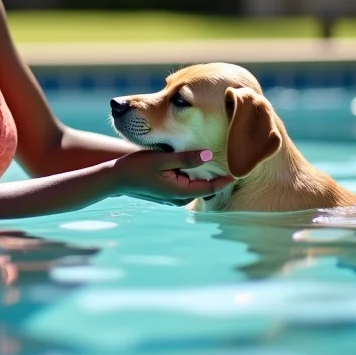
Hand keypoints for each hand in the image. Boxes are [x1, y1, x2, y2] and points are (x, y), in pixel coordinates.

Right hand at [110, 149, 234, 206]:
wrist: (114, 179)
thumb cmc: (137, 167)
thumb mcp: (162, 159)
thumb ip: (186, 158)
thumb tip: (209, 155)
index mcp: (180, 192)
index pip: (211, 188)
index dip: (227, 179)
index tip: (241, 169)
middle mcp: (179, 199)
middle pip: (205, 188)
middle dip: (218, 177)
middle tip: (232, 161)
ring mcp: (172, 198)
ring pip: (195, 186)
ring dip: (204, 176)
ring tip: (217, 161)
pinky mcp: (167, 193)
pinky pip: (186, 185)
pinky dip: (192, 176)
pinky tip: (194, 164)